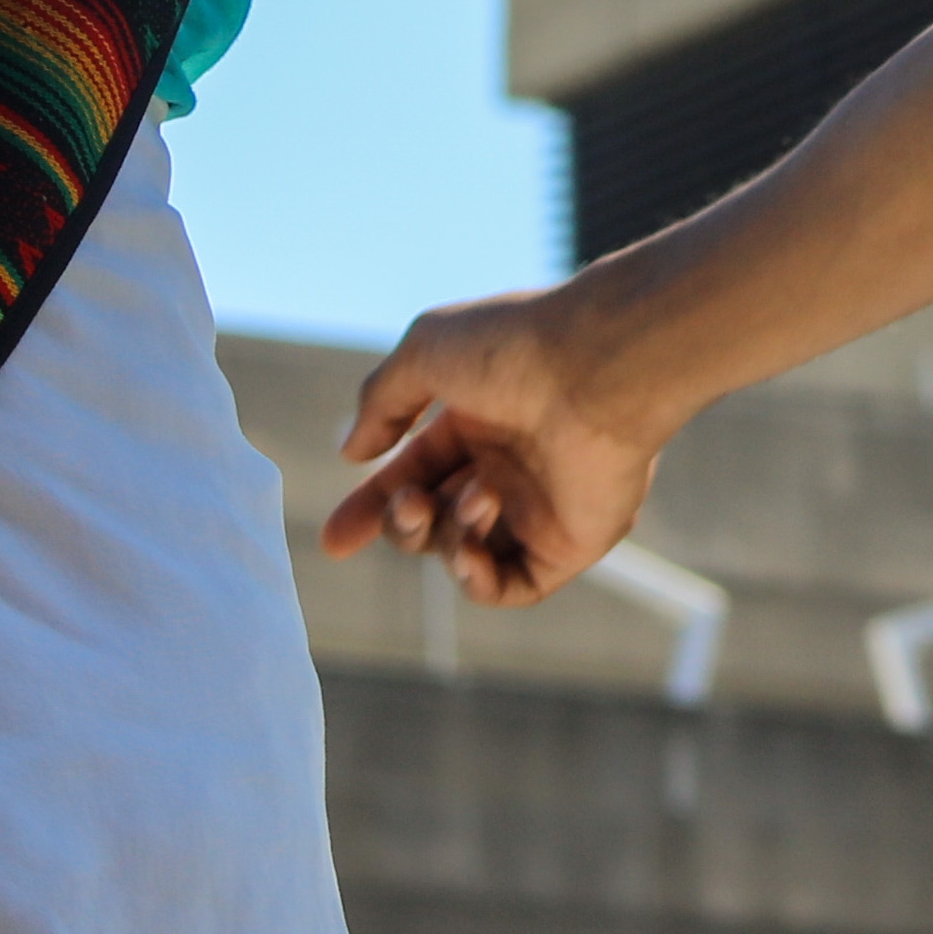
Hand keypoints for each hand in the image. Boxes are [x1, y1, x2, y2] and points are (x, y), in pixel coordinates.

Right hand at [326, 280, 666, 608]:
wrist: (597, 366)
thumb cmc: (514, 347)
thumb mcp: (424, 352)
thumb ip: (381, 403)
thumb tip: (354, 454)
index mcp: (477, 420)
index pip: (412, 474)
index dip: (369, 508)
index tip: (335, 540)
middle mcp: (508, 465)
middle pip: (430, 520)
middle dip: (401, 523)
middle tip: (410, 503)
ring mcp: (539, 506)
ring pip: (462, 552)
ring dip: (446, 534)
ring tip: (477, 496)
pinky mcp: (571, 542)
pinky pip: (512, 586)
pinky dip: (478, 581)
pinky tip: (470, 553)